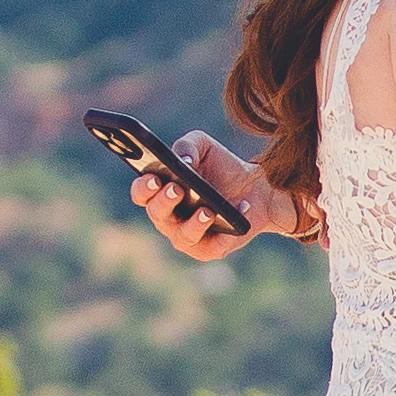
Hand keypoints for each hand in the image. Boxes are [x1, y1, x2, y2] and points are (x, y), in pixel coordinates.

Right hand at [132, 131, 302, 263]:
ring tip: (207, 210)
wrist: (255, 187)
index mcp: (159, 193)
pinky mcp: (208, 250)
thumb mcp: (204, 147)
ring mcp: (186, 236)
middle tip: (177, 189)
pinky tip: (239, 211)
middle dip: (165, 202)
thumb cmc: (221, 167)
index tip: (155, 179)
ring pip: (182, 235)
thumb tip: (183, 160)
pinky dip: (226, 231)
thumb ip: (188, 145)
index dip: (144, 187)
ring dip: (193, 224)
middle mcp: (168, 218)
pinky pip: (213, 245)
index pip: (141, 193)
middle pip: (157, 214)